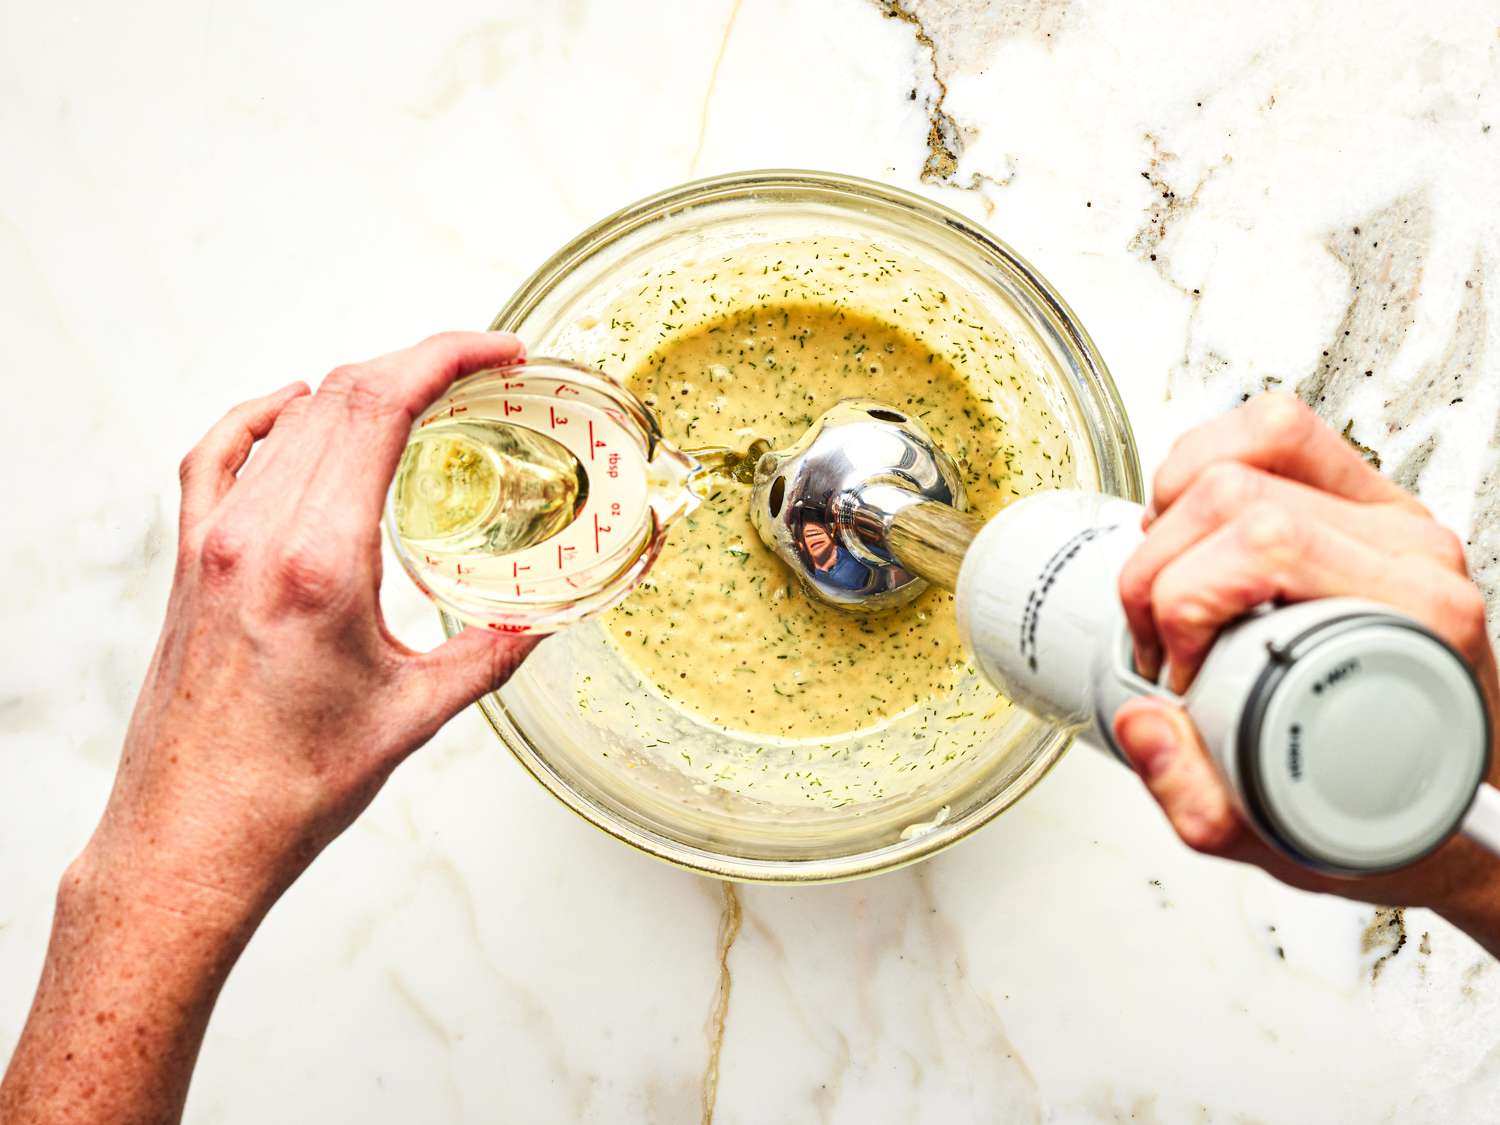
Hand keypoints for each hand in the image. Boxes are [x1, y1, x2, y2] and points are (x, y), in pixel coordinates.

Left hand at [1, 332, 538, 1124]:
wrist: (192, 838)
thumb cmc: (288, 789)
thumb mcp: (413, 715)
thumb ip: (490, 655)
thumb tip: (544, 617)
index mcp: (319, 561)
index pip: (380, 408)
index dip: (446, 358)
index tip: (498, 352)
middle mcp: (258, 535)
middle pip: (341, 397)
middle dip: (418, 363)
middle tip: (481, 371)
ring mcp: (214, 540)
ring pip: (289, 418)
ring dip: (358, 387)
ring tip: (417, 392)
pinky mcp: (191, 558)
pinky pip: (221, 453)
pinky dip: (265, 414)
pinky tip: (295, 405)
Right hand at [1111, 393, 1499, 933]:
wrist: (1461, 793)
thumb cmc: (1399, 804)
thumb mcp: (1293, 839)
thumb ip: (1204, 802)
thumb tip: (1142, 721)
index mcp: (1416, 618)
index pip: (1267, 544)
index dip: (1185, 603)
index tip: (1175, 678)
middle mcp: (1410, 550)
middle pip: (1238, 493)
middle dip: (1158, 570)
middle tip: (1156, 643)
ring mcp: (1388, 516)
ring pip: (1257, 439)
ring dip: (1171, 508)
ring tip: (1167, 584)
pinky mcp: (1360, 500)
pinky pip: (1273, 431)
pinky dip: (1200, 466)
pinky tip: (1186, 531)